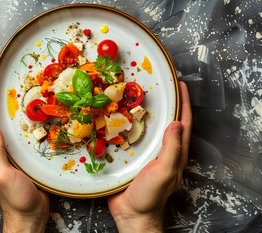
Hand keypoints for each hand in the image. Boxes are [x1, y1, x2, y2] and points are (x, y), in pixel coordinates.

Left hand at [0, 87, 49, 232]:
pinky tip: (33, 122)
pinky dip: (24, 128)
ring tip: (19, 100)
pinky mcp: (22, 160)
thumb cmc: (15, 199)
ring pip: (8, 131)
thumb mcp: (2, 175)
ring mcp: (9, 157)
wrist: (30, 216)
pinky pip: (21, 140)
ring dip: (11, 116)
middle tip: (4, 90)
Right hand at [107, 81, 192, 232]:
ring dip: (142, 113)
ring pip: (146, 128)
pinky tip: (116, 118)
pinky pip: (129, 138)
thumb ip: (172, 149)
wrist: (131, 213)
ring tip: (133, 97)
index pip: (183, 123)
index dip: (184, 103)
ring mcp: (146, 154)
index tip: (181, 85)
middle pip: (166, 122)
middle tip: (156, 86)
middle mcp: (162, 150)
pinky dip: (125, 126)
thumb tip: (176, 123)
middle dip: (165, 103)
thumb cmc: (150, 196)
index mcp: (175, 152)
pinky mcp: (131, 158)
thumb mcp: (165, 171)